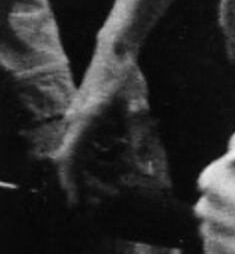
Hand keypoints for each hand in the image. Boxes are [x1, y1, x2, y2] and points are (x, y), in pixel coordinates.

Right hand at [50, 48, 138, 204]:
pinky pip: (83, 143)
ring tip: (111, 187)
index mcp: (85, 122)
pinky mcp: (80, 116)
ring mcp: (75, 118)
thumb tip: (145, 172)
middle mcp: (74, 121)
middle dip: (85, 183)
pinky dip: (95, 157)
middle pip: (71, 161)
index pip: (70, 159)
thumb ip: (139, 142)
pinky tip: (113, 162)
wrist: (114, 51)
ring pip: (77, 153)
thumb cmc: (127, 78)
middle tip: (105, 200)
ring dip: (91, 171)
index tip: (76, 202)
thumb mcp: (138, 111)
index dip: (72, 183)